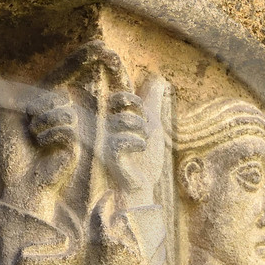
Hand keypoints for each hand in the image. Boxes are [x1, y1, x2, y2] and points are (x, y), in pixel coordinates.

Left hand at [0, 91, 81, 215]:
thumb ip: (1, 99)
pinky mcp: (73, 151)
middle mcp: (61, 126)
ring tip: (34, 133)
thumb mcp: (5, 124)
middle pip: (62, 98)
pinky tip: (43, 143)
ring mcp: (68, 138)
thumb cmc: (14, 160)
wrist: (19, 186)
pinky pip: (70, 130)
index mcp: (48, 118)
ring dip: (47, 119)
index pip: (53, 92)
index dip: (46, 91)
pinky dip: (53, 133)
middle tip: (29, 122)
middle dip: (43, 105)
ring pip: (68, 113)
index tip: (33, 104)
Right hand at [101, 76, 167, 207]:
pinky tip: (140, 150)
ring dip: (142, 129)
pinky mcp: (107, 155)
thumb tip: (159, 78)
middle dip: (136, 110)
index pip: (116, 98)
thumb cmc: (146, 158)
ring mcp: (104, 141)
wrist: (143, 187)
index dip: (131, 99)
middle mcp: (105, 128)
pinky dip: (137, 143)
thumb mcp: (154, 125)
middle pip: (118, 103)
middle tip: (145, 127)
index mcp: (114, 120)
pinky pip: (122, 139)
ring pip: (124, 119)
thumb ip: (153, 102)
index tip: (142, 111)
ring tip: (144, 142)